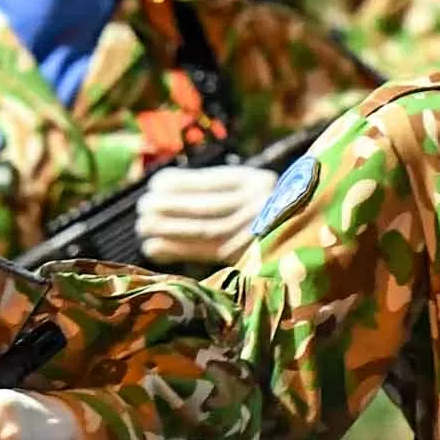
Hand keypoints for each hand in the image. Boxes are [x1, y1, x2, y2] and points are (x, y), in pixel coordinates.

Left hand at [136, 165, 276, 265]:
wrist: (296, 234)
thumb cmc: (259, 208)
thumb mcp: (244, 187)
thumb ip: (214, 186)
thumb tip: (161, 185)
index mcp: (258, 181)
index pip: (215, 181)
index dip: (182, 183)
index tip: (155, 183)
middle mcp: (262, 206)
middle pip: (209, 207)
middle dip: (171, 207)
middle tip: (143, 207)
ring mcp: (258, 233)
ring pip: (206, 229)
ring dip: (170, 228)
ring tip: (143, 226)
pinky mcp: (247, 258)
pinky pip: (207, 253)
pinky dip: (177, 250)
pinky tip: (153, 247)